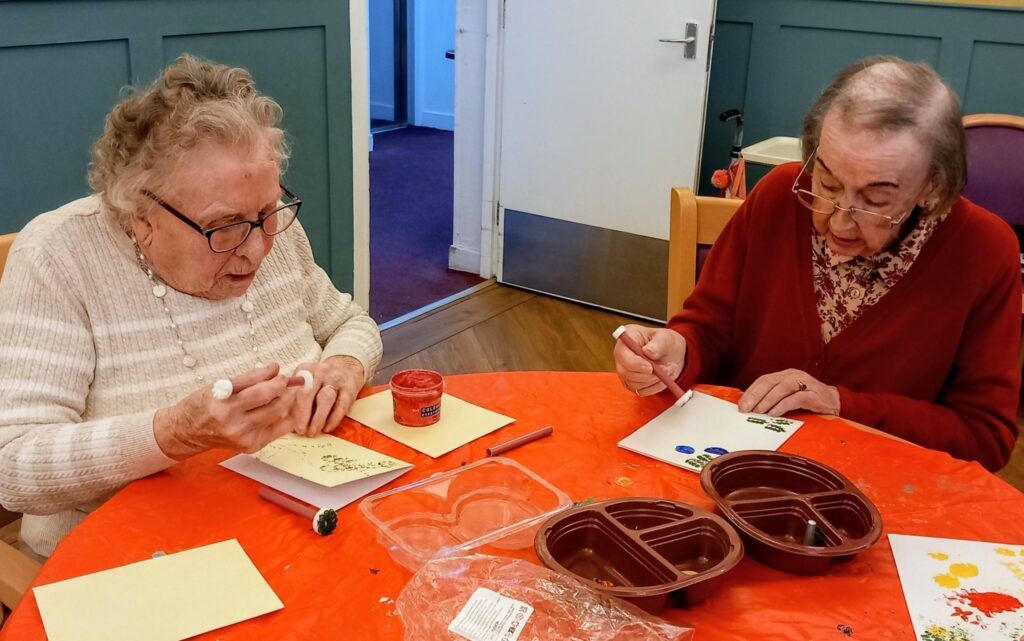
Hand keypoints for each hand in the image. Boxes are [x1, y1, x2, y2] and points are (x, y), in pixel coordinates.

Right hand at [154, 363, 297, 459]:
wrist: (188, 431)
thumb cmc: (203, 404)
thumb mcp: (221, 385)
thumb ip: (250, 377)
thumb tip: (274, 369)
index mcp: (224, 406)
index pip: (261, 391)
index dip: (275, 379)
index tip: (278, 372)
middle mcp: (235, 425)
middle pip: (274, 405)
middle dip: (283, 390)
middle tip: (282, 382)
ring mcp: (244, 438)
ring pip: (279, 416)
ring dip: (285, 402)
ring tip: (279, 394)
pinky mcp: (251, 446)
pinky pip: (278, 430)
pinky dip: (282, 417)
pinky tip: (275, 409)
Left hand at [291, 356, 365, 435]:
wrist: (347, 365)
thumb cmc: (322, 379)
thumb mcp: (307, 378)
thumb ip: (295, 394)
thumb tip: (284, 419)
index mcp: (305, 370)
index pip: (293, 388)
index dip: (287, 406)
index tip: (283, 421)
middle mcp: (320, 372)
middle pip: (308, 393)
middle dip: (302, 413)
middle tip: (299, 430)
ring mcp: (336, 380)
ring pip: (325, 399)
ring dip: (318, 418)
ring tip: (312, 432)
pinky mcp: (350, 388)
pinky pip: (342, 404)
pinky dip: (334, 418)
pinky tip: (327, 428)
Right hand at [613, 325, 686, 395]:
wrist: (671, 352)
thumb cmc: (665, 341)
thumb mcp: (665, 338)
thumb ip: (658, 344)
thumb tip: (648, 351)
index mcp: (626, 342)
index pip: (623, 356)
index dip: (635, 364)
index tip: (651, 368)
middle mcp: (622, 358)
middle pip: (626, 373)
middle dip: (647, 375)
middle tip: (664, 370)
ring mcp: (626, 372)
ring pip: (634, 384)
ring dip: (654, 380)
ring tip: (668, 369)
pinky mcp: (634, 384)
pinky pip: (642, 391)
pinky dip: (656, 387)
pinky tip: (664, 377)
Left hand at [738, 369, 839, 416]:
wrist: (837, 403)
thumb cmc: (809, 401)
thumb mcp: (790, 396)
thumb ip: (774, 398)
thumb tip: (752, 407)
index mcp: (787, 374)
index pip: (764, 379)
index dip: (751, 391)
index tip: (741, 404)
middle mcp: (795, 375)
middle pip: (770, 381)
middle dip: (755, 395)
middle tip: (745, 409)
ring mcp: (806, 383)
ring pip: (782, 388)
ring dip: (767, 400)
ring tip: (757, 412)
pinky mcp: (815, 395)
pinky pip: (796, 398)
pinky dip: (783, 406)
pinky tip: (774, 414)